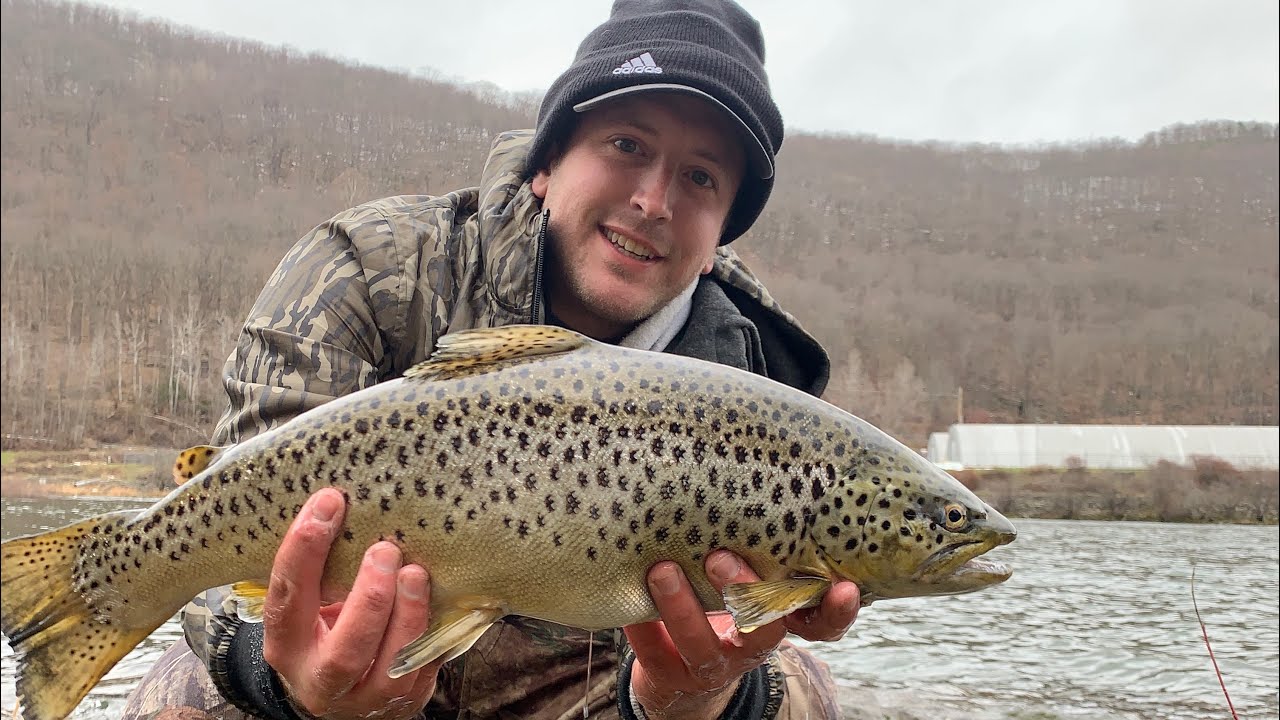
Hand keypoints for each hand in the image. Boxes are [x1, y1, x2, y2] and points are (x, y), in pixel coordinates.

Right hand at [261, 488, 438, 719]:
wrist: (338, 692)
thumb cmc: (325, 628)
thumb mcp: (310, 605)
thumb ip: (325, 570)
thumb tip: (348, 499)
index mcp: (287, 645)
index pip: (287, 597)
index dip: (305, 549)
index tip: (329, 502)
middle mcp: (319, 680)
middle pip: (345, 651)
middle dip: (370, 598)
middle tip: (385, 549)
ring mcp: (364, 700)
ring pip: (391, 668)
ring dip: (408, 616)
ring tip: (416, 574)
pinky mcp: (404, 703)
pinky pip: (425, 669)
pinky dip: (434, 633)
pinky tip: (442, 599)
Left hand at [623, 551, 859, 718]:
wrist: (679, 670)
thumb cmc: (719, 598)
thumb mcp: (745, 578)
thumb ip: (754, 547)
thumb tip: (751, 474)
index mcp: (777, 621)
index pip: (819, 623)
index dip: (834, 610)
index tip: (844, 587)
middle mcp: (750, 647)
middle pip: (759, 628)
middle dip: (742, 592)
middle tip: (720, 557)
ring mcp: (710, 666)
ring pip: (702, 645)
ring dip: (683, 607)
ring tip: (662, 571)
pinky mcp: (669, 675)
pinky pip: (652, 653)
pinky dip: (640, 625)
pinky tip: (627, 600)